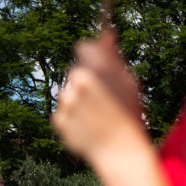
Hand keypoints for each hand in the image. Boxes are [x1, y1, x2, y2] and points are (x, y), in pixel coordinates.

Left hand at [54, 32, 144, 159]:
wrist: (120, 151)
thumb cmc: (127, 115)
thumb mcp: (127, 83)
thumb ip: (113, 58)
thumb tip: (107, 34)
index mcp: (96, 70)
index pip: (83, 48)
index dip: (90, 55)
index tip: (95, 64)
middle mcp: (77, 84)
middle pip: (75, 72)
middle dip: (85, 81)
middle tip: (100, 97)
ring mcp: (66, 103)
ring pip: (66, 93)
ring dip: (76, 101)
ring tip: (94, 115)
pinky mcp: (59, 121)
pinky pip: (61, 113)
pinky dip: (70, 118)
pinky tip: (86, 127)